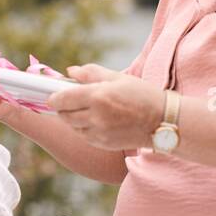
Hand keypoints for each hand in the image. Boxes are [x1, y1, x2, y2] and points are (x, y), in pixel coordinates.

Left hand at [47, 64, 165, 149]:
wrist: (163, 121)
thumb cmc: (142, 95)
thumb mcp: (118, 78)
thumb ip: (91, 73)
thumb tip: (71, 71)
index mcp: (98, 96)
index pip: (63, 98)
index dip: (54, 97)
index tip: (52, 95)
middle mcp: (96, 116)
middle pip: (64, 114)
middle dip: (62, 108)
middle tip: (67, 101)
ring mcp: (99, 132)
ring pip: (72, 126)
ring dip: (72, 118)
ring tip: (84, 110)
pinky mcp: (103, 143)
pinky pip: (84, 136)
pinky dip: (83, 128)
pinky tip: (94, 120)